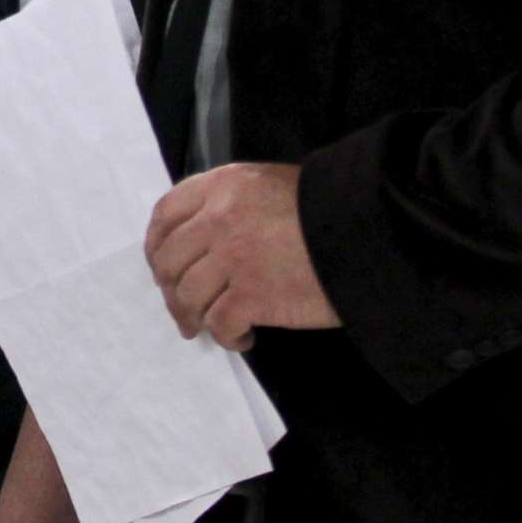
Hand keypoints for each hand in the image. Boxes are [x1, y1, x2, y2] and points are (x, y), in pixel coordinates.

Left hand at [146, 162, 340, 350]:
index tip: (162, 268)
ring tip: (213, 327)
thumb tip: (202, 241)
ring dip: (195, 318)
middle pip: (169, 261)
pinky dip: (228, 336)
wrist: (365, 228)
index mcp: (222, 186)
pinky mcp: (253, 295)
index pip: (166, 214)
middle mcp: (219, 218)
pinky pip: (220, 324)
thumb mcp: (269, 185)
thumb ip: (230, 204)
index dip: (156, 246)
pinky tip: (245, 337)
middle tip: (184, 311)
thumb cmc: (324, 207)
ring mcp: (234, 258)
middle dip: (170, 291)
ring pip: (188, 296)